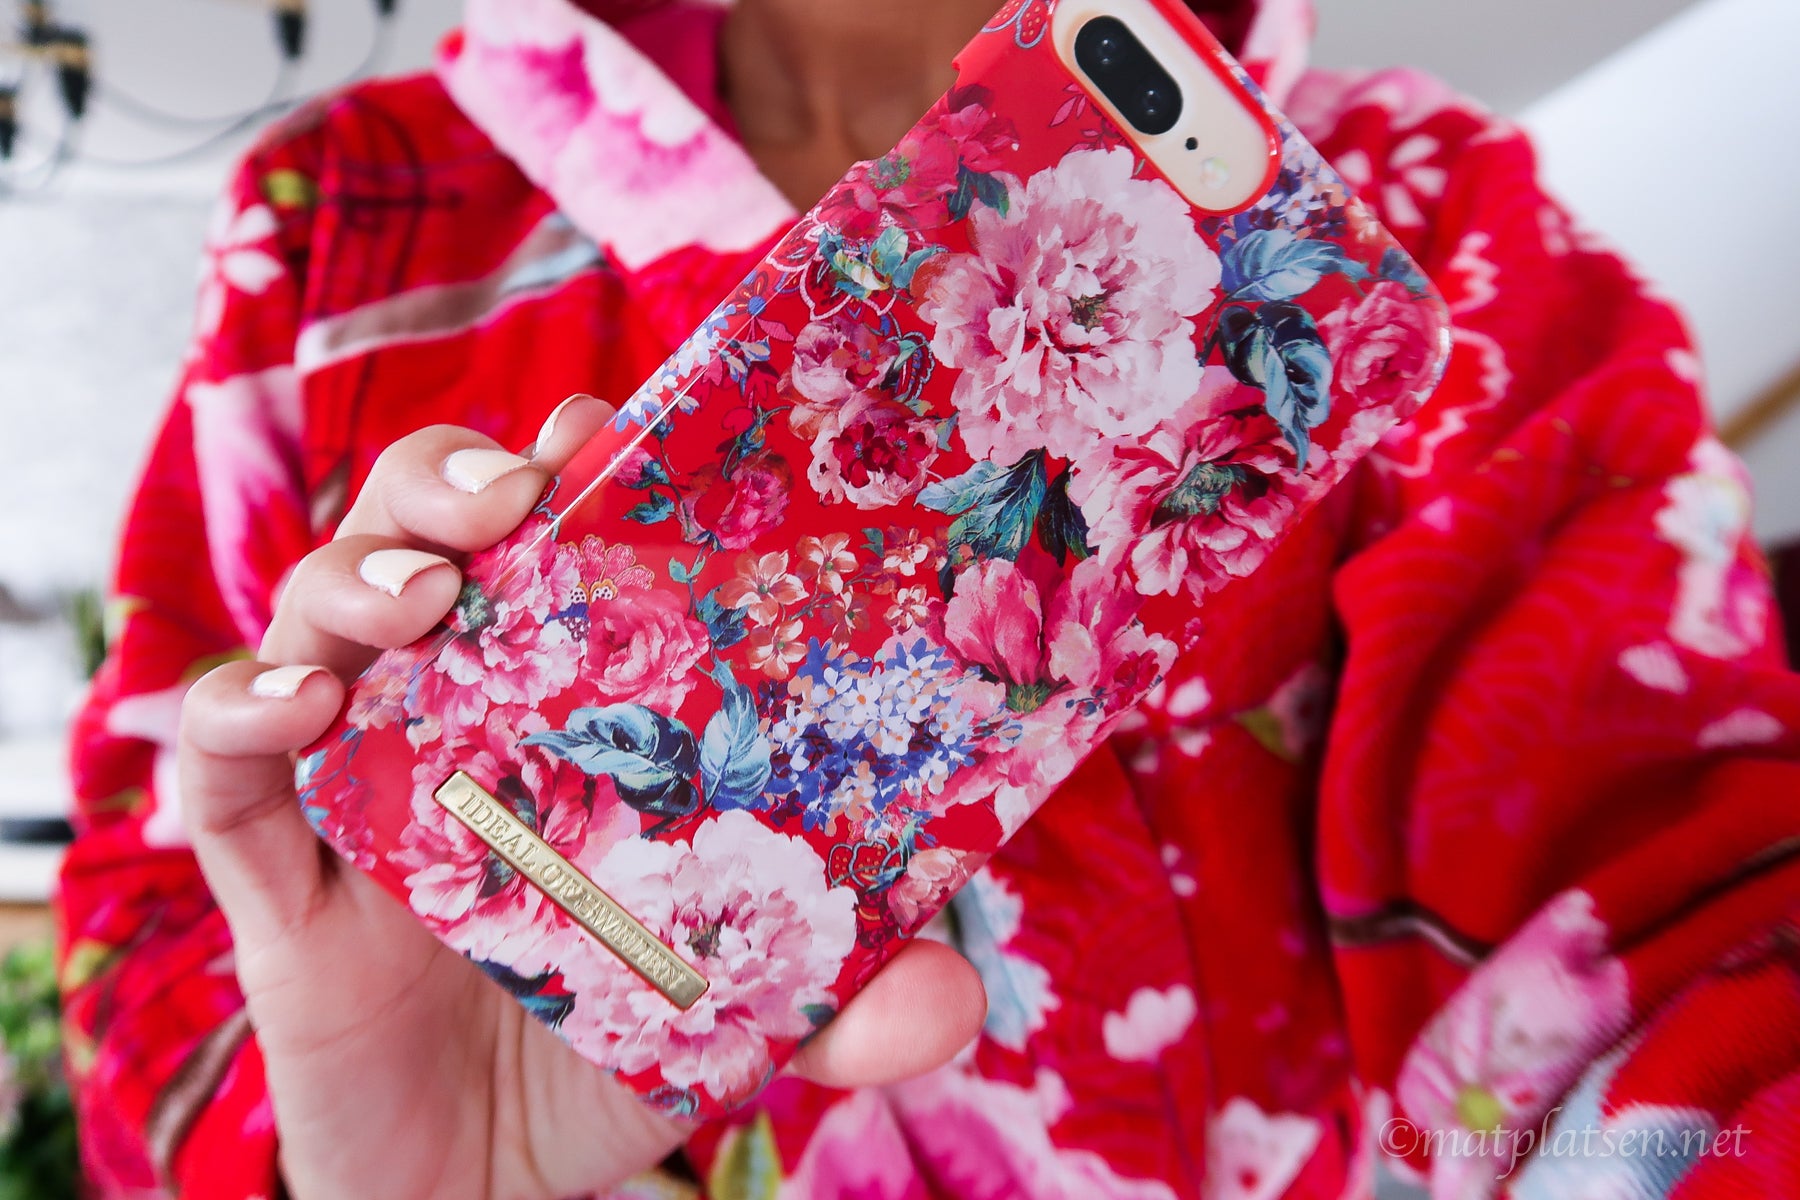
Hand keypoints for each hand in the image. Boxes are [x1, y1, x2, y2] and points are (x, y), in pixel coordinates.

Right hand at [178, 397, 987, 1199]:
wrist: (484, 1189)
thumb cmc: (614, 1048)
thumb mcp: (744, 1013)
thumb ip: (843, 1001)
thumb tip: (950, 1000)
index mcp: (569, 707)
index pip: (557, 544)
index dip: (576, 469)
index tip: (610, 429)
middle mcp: (456, 715)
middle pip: (422, 538)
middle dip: (447, 483)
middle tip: (511, 492)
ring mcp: (355, 787)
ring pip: (318, 620)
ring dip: (353, 578)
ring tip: (424, 597)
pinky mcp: (277, 883)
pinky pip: (220, 782)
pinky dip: (232, 721)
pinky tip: (294, 710)